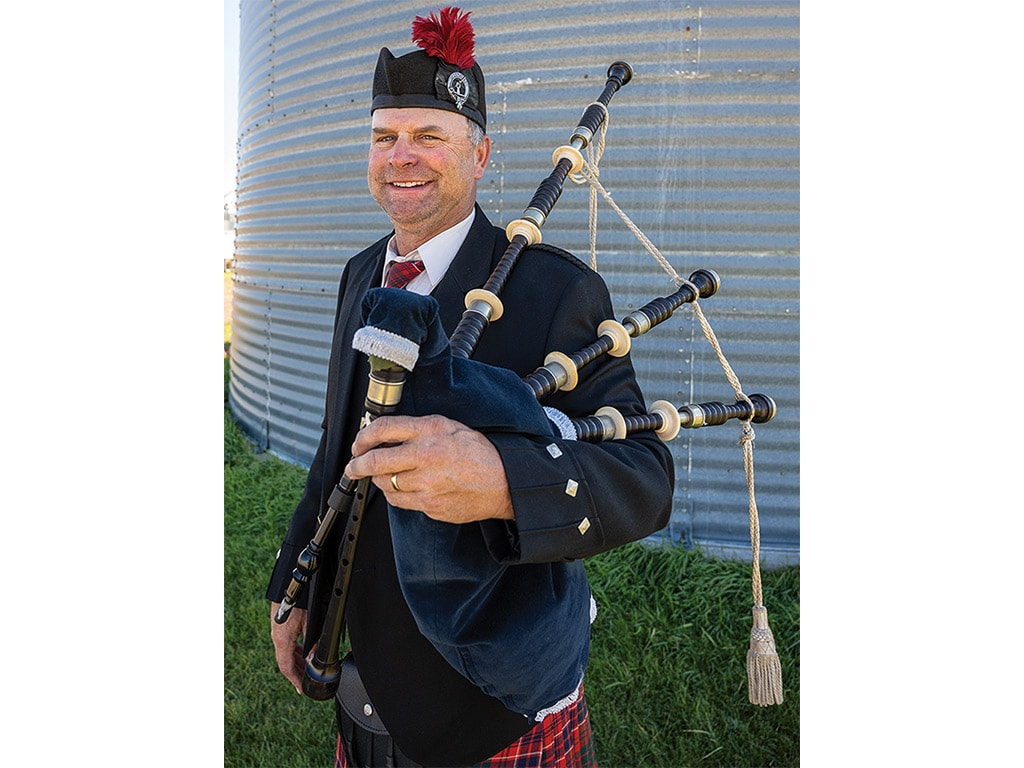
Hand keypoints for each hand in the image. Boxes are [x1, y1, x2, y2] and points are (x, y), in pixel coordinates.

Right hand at [270, 602, 309, 693]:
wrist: (288, 584)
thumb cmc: (298, 601)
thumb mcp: (309, 623)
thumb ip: (312, 643)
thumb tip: (315, 659)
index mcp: (282, 640)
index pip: (286, 667)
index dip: (294, 680)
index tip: (302, 688)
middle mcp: (277, 637)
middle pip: (286, 662)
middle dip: (297, 673)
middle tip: (307, 682)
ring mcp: (277, 631)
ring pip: (286, 653)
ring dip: (296, 662)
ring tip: (307, 670)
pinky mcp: (280, 625)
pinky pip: (286, 644)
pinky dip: (294, 651)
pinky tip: (303, 652)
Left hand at [344, 414, 514, 522]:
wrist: (503, 482)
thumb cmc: (479, 454)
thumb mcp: (450, 427)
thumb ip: (418, 429)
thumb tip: (387, 434)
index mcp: (430, 431)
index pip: (384, 429)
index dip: (363, 436)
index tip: (359, 443)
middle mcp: (426, 456)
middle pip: (376, 460)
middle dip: (357, 464)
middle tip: (353, 466)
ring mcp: (427, 483)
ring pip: (385, 483)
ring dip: (378, 480)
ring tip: (381, 475)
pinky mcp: (429, 505)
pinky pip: (399, 501)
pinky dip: (394, 495)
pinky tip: (400, 488)